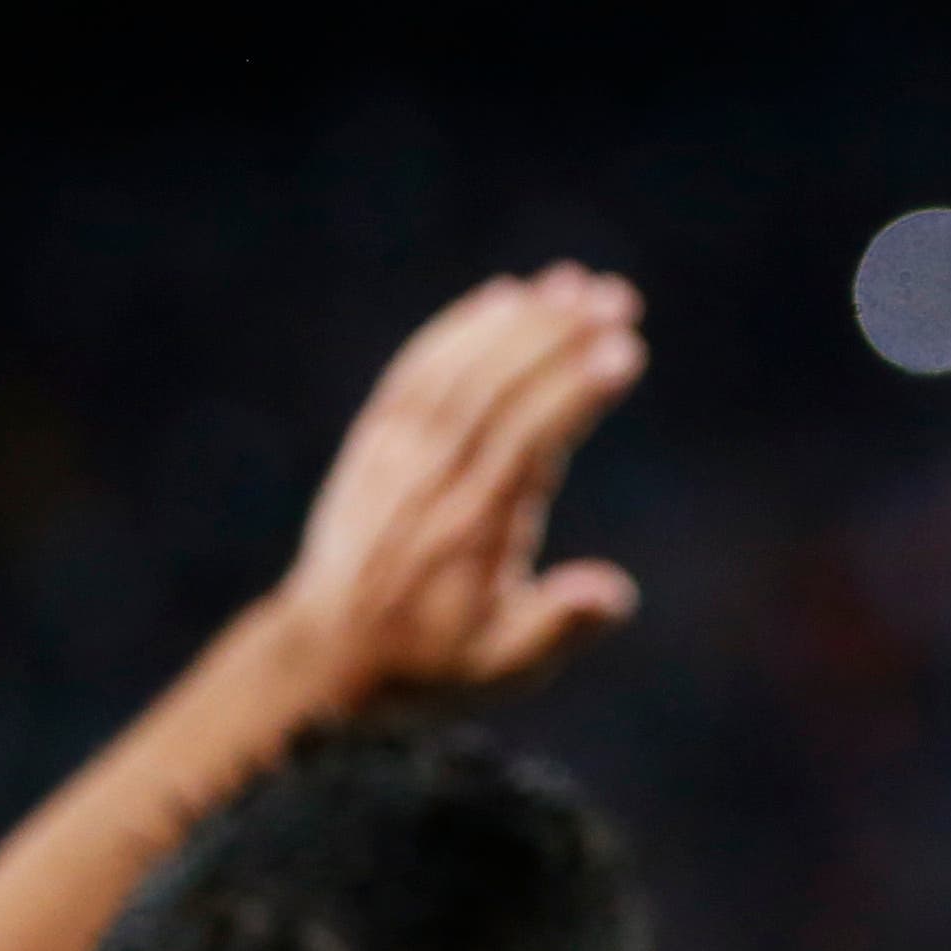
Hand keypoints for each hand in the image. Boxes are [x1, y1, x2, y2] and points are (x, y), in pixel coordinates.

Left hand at [274, 266, 648, 708]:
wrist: (327, 658)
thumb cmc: (433, 665)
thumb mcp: (504, 668)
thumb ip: (558, 626)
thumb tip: (615, 592)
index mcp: (470, 529)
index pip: (527, 440)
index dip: (574, 391)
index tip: (623, 349)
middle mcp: (430, 480)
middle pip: (495, 388)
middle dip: (557, 335)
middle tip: (619, 297)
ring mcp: (396, 455)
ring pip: (457, 368)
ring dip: (517, 320)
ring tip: (575, 282)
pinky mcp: (376, 444)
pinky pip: (416, 372)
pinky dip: (458, 329)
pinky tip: (501, 298)